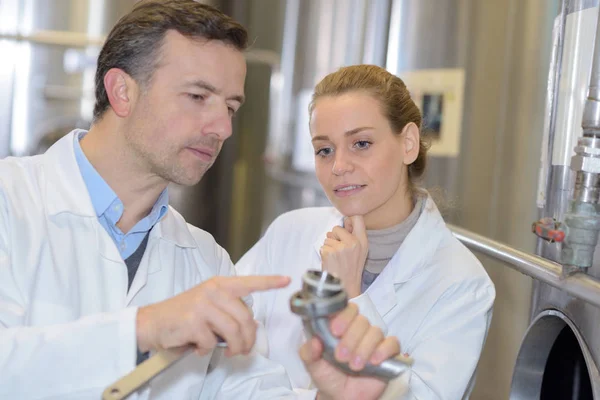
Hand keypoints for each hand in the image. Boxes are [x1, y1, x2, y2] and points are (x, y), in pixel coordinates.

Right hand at [136, 275, 289, 356]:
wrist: (152, 323)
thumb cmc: (183, 316)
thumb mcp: (208, 304)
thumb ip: (229, 308)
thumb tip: (249, 327)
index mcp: (219, 285)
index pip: (249, 282)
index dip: (269, 282)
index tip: (286, 280)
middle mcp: (213, 291)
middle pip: (246, 319)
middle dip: (248, 340)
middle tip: (241, 350)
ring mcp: (203, 305)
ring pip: (234, 332)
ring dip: (234, 347)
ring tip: (227, 351)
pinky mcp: (193, 321)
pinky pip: (212, 342)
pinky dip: (207, 350)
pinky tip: (199, 347)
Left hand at [300, 303, 400, 399]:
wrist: (342, 397)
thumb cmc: (328, 376)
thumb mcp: (313, 365)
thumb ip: (309, 352)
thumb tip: (314, 340)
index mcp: (341, 326)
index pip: (347, 309)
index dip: (343, 317)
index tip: (335, 331)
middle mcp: (358, 330)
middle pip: (361, 320)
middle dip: (351, 339)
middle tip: (341, 356)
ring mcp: (373, 340)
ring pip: (375, 332)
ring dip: (364, 348)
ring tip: (354, 366)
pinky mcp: (388, 352)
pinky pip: (392, 343)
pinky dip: (384, 350)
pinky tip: (374, 361)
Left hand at [320, 215, 367, 297]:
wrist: (345, 285)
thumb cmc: (351, 267)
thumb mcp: (361, 250)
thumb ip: (355, 234)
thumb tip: (347, 219)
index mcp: (362, 241)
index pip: (357, 217)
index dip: (349, 218)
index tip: (346, 224)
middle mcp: (353, 242)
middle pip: (336, 228)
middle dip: (334, 237)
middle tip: (339, 250)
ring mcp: (341, 248)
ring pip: (327, 238)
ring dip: (328, 247)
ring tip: (335, 258)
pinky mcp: (330, 253)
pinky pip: (322, 246)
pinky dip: (324, 253)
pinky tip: (331, 262)